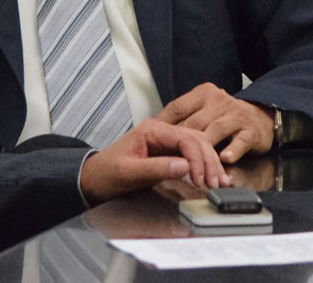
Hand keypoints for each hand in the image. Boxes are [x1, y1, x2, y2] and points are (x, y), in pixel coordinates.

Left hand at [79, 118, 228, 204]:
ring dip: (209, 163)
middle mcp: (161, 131)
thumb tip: (184, 166)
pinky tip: (210, 177)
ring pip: (198, 146)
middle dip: (208, 161)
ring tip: (218, 182)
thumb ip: (156, 168)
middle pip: (195, 139)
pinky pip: (192, 155)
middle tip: (216, 182)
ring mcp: (165, 141)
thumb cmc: (106, 174)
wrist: (94, 179)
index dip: (197, 159)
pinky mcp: (168, 153)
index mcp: (151, 130)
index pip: (184, 138)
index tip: (200, 178)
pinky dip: (203, 166)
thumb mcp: (128, 173)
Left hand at [156, 82, 276, 163]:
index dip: (163, 124)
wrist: (263, 118)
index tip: (150, 141)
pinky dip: (232, 150)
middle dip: (181, 144)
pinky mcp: (251, 131)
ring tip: (193, 167)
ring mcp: (236, 115)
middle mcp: (219, 101)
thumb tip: (156, 132)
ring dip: (203, 151)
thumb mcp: (204, 111)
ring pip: (215, 132)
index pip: (178, 107)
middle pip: (195, 123)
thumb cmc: (225, 118)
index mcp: (203, 94)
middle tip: (168, 163)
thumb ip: (184, 119)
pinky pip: (240, 141)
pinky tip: (224, 160)